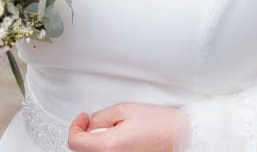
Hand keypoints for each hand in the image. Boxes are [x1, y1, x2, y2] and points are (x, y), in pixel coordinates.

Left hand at [67, 103, 187, 151]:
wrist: (181, 137)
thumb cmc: (160, 124)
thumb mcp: (123, 110)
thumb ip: (100, 117)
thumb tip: (91, 124)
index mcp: (108, 146)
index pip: (75, 143)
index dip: (76, 127)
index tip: (82, 119)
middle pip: (84, 151)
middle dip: (86, 136)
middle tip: (94, 123)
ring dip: (97, 143)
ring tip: (112, 131)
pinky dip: (110, 148)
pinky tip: (120, 141)